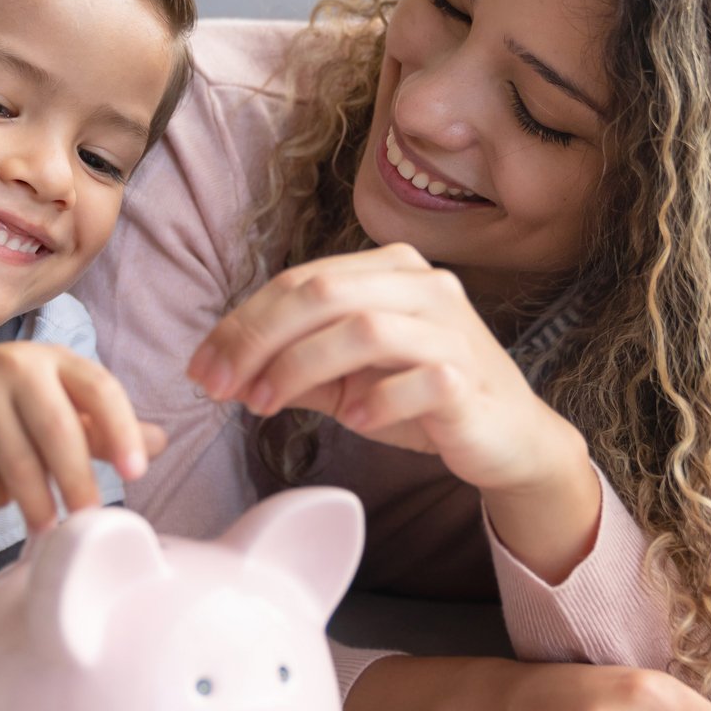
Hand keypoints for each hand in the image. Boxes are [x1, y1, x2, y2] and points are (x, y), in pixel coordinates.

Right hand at [0, 343, 166, 532]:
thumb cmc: (10, 403)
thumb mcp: (59, 402)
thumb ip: (104, 426)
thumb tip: (159, 444)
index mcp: (55, 359)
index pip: (100, 389)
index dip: (122, 431)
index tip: (136, 472)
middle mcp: (16, 367)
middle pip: (57, 430)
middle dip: (77, 481)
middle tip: (88, 517)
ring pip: (17, 460)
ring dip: (36, 502)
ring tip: (47, 526)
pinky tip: (2, 496)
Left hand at [187, 243, 566, 495]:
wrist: (508, 439)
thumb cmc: (424, 400)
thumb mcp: (348, 378)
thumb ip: (295, 366)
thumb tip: (224, 369)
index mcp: (390, 270)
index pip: (300, 280)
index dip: (242, 322)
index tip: (201, 367)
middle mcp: (424, 286)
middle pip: (321, 292)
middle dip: (257, 339)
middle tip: (220, 386)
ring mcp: (451, 328)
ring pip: (362, 327)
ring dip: (300, 368)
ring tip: (266, 406)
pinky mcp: (469, 376)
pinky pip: (415, 378)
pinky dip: (375, 400)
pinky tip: (354, 421)